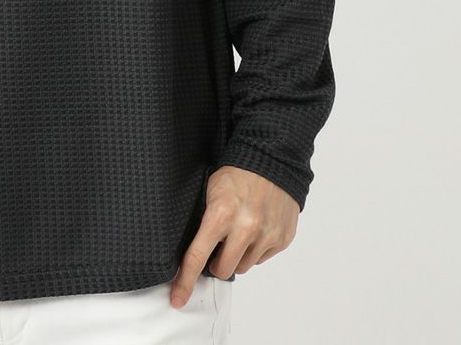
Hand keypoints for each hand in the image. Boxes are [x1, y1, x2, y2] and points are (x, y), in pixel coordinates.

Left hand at [169, 165, 298, 307]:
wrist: (272, 161)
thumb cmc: (236, 174)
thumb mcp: (210, 190)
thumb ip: (204, 221)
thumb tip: (195, 251)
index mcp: (221, 215)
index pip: (197, 256)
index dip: (185, 281)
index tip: (177, 298)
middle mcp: (245, 228)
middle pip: (223, 269)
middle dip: (216, 263)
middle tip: (217, 246)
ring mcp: (266, 235)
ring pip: (244, 266)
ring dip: (238, 255)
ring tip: (239, 230)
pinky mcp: (282, 239)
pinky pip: (262, 258)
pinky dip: (256, 249)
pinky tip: (256, 227)